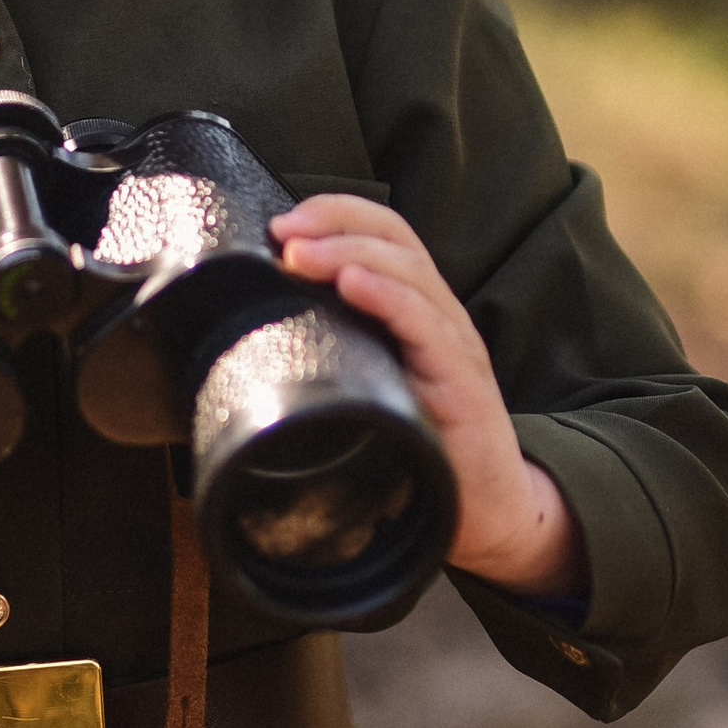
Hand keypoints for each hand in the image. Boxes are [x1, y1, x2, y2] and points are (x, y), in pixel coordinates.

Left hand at [269, 195, 583, 599]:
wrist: (484, 513)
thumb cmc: (419, 451)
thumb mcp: (364, 391)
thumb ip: (327, 358)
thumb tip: (243, 348)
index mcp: (413, 310)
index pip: (382, 233)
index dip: (333, 214)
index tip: (278, 222)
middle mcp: (438, 317)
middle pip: (394, 237)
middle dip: (333, 222)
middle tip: (281, 230)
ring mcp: (453, 347)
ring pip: (409, 272)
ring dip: (350, 252)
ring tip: (302, 253)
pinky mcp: (463, 384)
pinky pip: (428, 327)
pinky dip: (389, 298)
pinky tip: (354, 285)